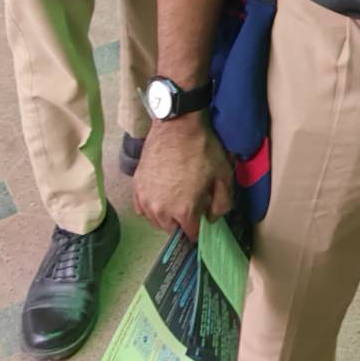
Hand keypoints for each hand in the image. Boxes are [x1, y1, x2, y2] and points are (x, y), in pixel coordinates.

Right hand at [133, 113, 233, 238]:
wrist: (177, 126)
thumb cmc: (202, 150)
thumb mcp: (223, 175)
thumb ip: (222, 203)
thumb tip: (211, 218)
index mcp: (184, 210)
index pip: (191, 234)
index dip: (199, 229)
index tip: (202, 221)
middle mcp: (161, 210)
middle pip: (171, 229)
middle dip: (182, 223)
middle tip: (190, 207)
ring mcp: (145, 199)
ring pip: (155, 220)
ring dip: (165, 217)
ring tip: (175, 202)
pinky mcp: (136, 187)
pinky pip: (141, 208)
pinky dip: (150, 207)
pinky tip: (159, 197)